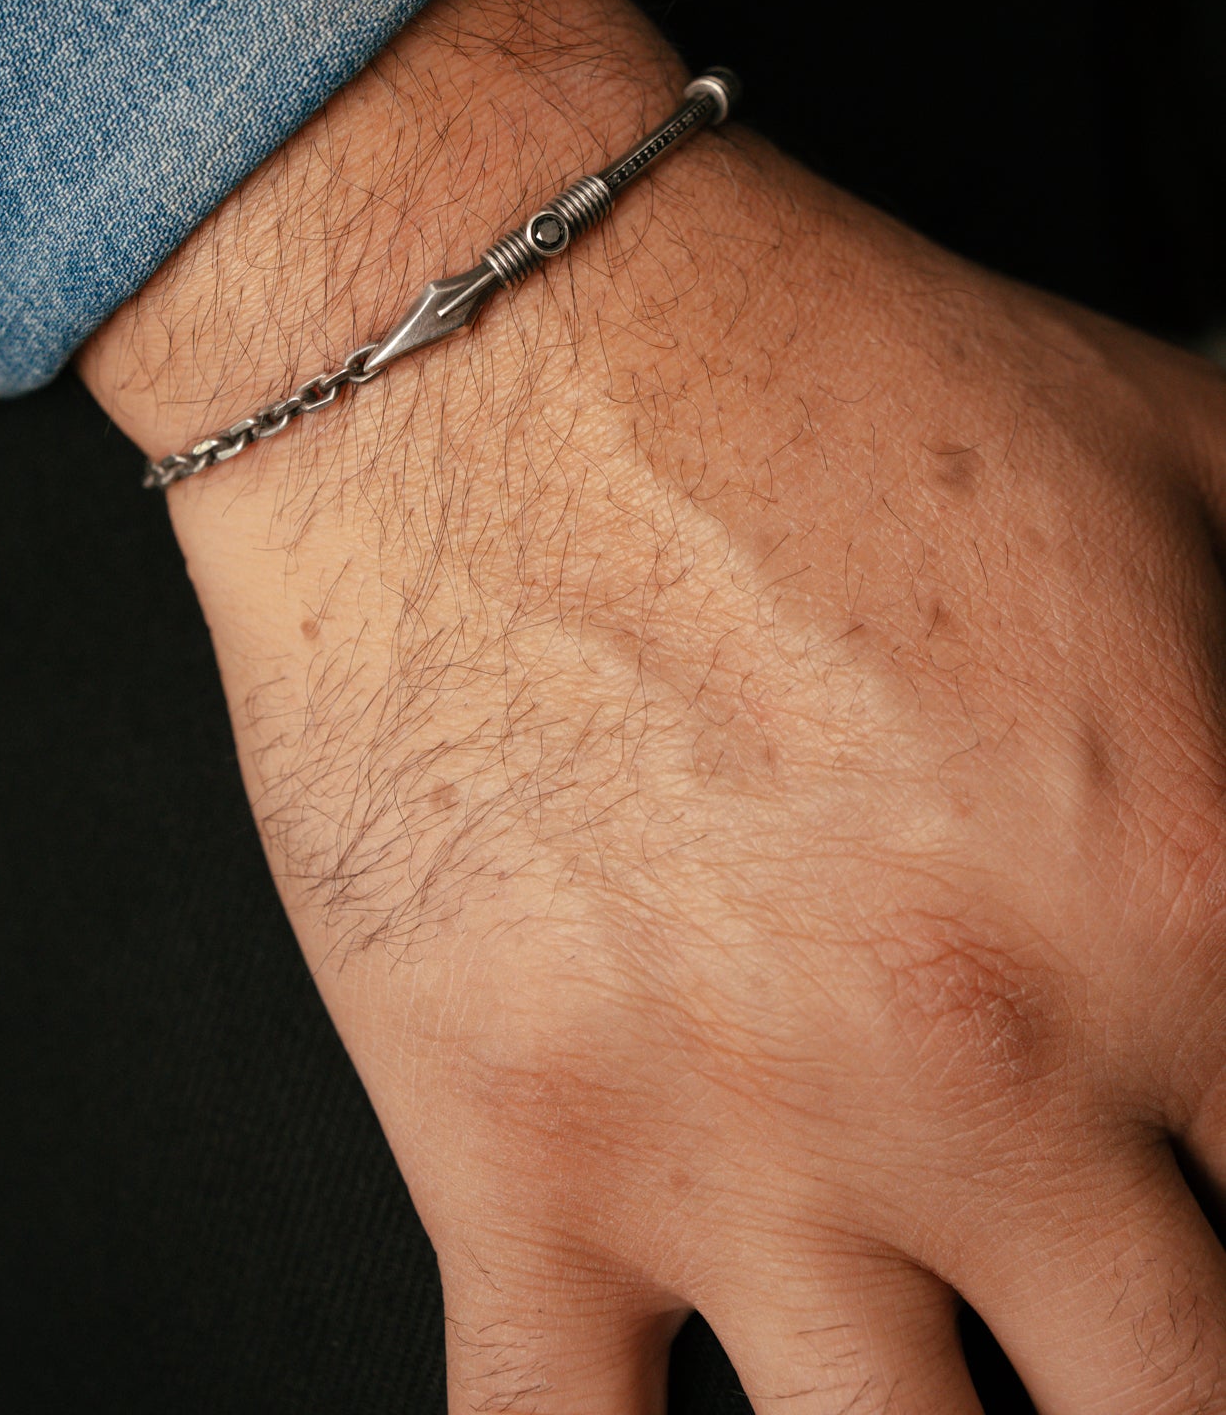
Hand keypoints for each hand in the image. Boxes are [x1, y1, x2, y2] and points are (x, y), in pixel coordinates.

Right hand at [83, 0, 1225, 1413]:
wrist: (497, 344)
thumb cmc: (812, 379)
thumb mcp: (1187, 448)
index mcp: (1185, 905)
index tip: (1209, 1196)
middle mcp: (984, 1073)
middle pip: (1174, 1407)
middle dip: (1160, 1372)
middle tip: (1120, 1328)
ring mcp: (738, 1145)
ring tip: (946, 1371)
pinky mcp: (520, 1155)